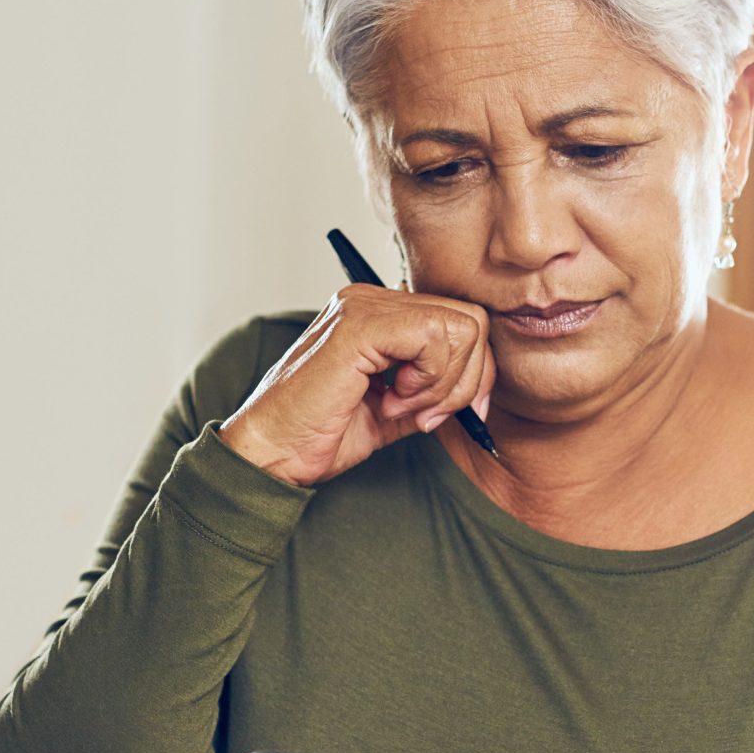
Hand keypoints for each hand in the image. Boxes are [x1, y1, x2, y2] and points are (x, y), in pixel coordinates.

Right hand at [218, 285, 493, 486]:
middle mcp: (371, 298)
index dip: (472, 373)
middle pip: (470, 321)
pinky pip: (434, 337)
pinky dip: (428, 380)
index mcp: (378, 313)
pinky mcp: (359, 325)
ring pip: (461, 328)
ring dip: (443, 384)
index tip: (446, 414)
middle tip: (423, 416)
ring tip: (398, 408)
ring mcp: (364, 306)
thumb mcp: (396, 409)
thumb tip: (482, 386)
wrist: (271, 453)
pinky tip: (390, 401)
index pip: (460, 321)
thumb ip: (434, 387)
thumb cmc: (322, 435)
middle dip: (465, 381)